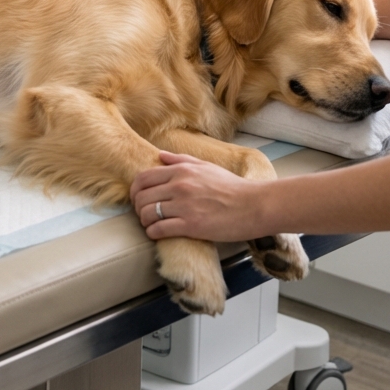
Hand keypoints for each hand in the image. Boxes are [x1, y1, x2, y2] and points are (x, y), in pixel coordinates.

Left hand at [129, 152, 267, 241]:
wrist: (254, 205)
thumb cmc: (232, 187)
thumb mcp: (206, 166)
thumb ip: (180, 160)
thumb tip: (160, 156)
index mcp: (181, 170)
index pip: (143, 177)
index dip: (135, 190)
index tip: (137, 198)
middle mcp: (179, 186)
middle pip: (141, 196)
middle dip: (136, 207)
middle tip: (142, 214)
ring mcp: (184, 206)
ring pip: (147, 213)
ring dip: (144, 221)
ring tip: (149, 225)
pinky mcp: (191, 226)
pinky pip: (159, 229)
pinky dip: (153, 233)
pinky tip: (156, 234)